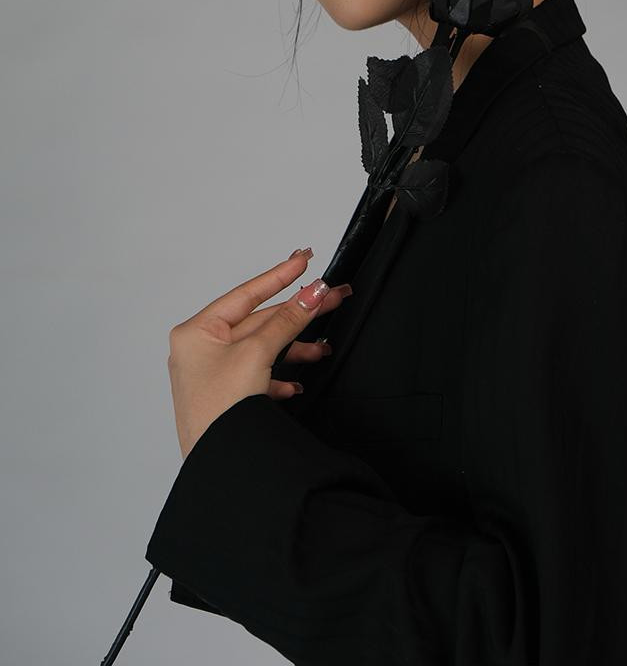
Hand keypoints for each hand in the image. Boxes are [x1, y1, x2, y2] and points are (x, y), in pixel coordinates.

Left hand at [166, 248, 352, 458]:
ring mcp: (212, 374)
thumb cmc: (219, 410)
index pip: (246, 294)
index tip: (303, 259)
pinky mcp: (225, 396)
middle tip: (331, 298)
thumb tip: (313, 292)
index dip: (279, 276)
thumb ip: (287, 320)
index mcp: (197, 332)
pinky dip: (279, 375)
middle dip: (297, 314)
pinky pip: (257, 375)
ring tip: (323, 348)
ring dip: (293, 348)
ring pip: (262, 349)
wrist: (217, 465)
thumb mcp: (257, 354)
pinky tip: (295, 383)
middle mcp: (201, 349)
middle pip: (258, 321)